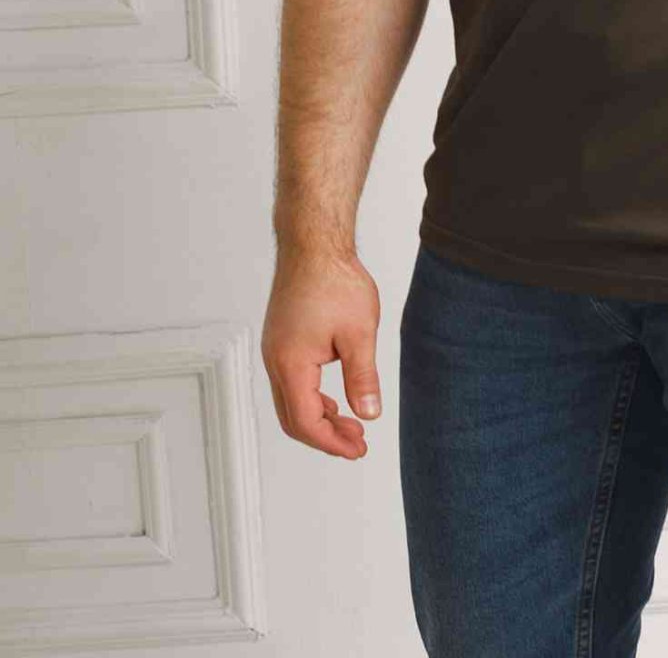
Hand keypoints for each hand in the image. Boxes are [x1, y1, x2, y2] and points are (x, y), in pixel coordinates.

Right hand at [261, 247, 382, 460]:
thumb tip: (369, 414)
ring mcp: (274, 349)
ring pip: (290, 401)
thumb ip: (362, 377)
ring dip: (319, 417)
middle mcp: (274, 361)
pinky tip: (334, 396)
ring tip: (351, 422)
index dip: (333, 442)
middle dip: (325, 436)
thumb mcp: (358, 333)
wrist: (313, 243)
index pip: (307, 422)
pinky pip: (290, 382)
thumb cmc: (334, 280)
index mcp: (290, 364)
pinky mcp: (279, 339)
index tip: (358, 448)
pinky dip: (311, 398)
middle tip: (357, 442)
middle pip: (293, 418)